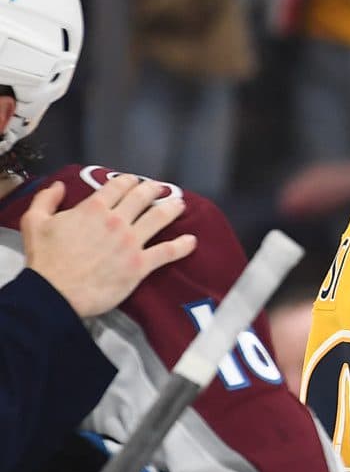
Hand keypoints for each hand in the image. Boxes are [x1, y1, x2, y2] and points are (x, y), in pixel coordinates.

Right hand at [23, 176, 194, 316]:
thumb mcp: (35, 221)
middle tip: (160, 188)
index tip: (134, 180)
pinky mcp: (140, 265)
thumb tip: (59, 186)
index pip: (117, 187)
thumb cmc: (45, 258)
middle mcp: (116, 221)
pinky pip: (167, 252)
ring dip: (171, 209)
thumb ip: (46, 200)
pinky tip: (192, 241)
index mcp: (93, 208)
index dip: (128, 181)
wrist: (56, 291)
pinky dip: (182, 246)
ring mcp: (131, 242)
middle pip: (141, 198)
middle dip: (153, 190)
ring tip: (180, 204)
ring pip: (158, 219)